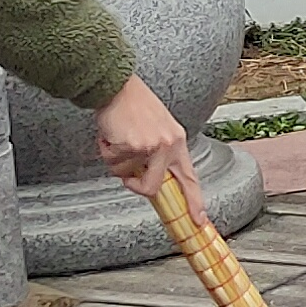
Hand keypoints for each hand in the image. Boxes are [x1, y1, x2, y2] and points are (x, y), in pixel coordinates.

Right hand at [96, 74, 193, 196]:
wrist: (118, 86)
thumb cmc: (134, 106)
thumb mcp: (158, 128)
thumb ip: (158, 154)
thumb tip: (151, 180)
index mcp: (177, 142)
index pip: (189, 177)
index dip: (195, 201)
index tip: (199, 220)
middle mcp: (167, 145)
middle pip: (152, 187)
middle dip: (135, 186)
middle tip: (127, 178)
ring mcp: (150, 146)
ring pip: (125, 173)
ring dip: (116, 158)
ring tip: (118, 137)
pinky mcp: (131, 145)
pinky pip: (112, 162)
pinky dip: (106, 150)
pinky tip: (111, 133)